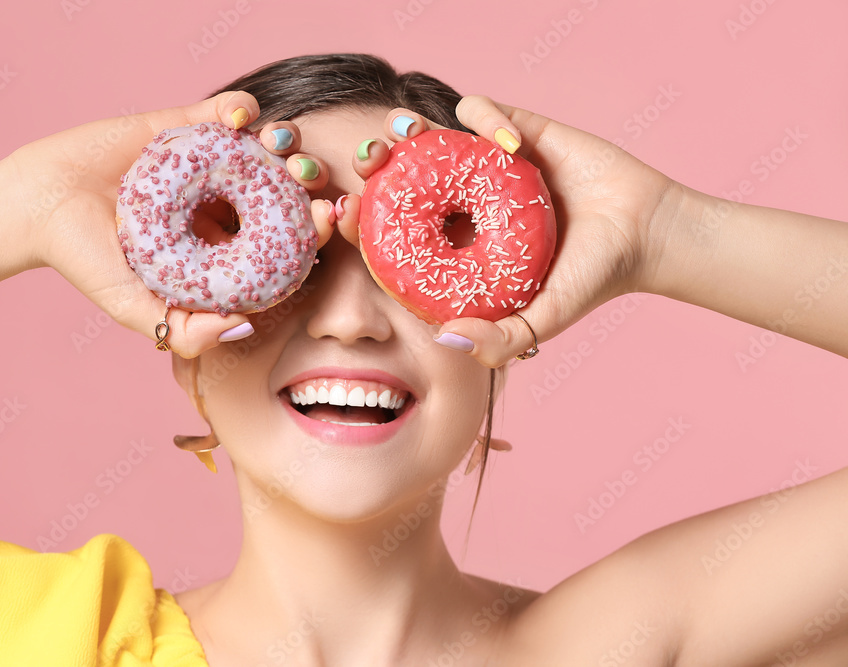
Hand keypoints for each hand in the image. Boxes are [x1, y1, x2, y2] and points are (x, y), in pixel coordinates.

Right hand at [2, 92, 334, 356]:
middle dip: (307, 179)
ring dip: (285, 140)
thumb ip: (188, 332)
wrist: (38, 207)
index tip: (326, 219)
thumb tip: (246, 327)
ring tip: (282, 145)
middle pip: (283, 187)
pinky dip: (243, 108)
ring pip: (265, 147)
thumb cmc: (86, 263)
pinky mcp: (182, 126)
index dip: (310, 229)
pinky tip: (242, 119)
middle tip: (310, 176)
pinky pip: (225, 111)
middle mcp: (220, 204)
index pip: (281, 238)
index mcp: (222, 247)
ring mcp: (204, 164)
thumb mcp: (137, 310)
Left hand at [337, 96, 675, 366]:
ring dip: (407, 128)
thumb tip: (445, 341)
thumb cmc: (591, 281)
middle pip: (401, 176)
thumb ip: (499, 341)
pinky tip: (498, 139)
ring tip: (401, 133)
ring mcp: (487, 165)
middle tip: (367, 163)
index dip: (363, 220)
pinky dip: (480, 115)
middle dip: (375, 164)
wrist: (645, 233)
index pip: (394, 228)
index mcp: (455, 243)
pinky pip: (483, 110)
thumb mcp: (541, 321)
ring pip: (432, 136)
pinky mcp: (519, 130)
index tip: (344, 214)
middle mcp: (464, 202)